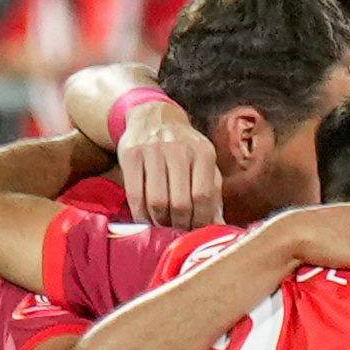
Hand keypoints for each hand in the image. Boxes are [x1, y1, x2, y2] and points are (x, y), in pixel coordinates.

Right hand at [101, 83, 225, 226]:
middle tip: (178, 232)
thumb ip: (213, 193)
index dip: (200, 220)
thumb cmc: (184, 148)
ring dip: (160, 222)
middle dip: (179, 224)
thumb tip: (218, 227)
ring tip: (163, 226)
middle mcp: (179, 150)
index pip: (203, 196)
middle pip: (180, 202)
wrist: (154, 117)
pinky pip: (135, 195)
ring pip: (157, 201)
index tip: (196, 231)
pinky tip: (146, 219)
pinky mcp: (131, 155)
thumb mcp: (204, 162)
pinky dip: (140, 214)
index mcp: (203, 153)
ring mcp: (153, 151)